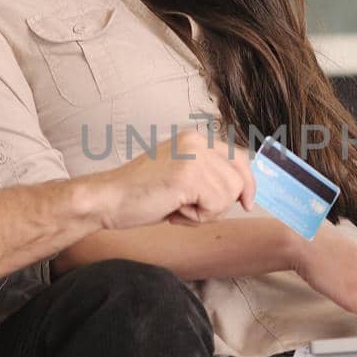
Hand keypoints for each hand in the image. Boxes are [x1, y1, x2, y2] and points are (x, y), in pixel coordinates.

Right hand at [93, 128, 254, 229]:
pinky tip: (173, 211)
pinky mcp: (188, 175)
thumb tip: (243, 191)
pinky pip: (214, 205)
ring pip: (229, 195)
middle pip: (239, 179)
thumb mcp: (181, 177)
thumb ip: (208, 176)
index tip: (248, 203)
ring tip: (176, 207)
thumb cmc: (140, 194)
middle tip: (188, 209)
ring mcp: (193, 156)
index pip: (239, 158)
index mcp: (195, 139)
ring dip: (205, 212)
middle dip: (219, 204)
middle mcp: (197, 141)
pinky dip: (196, 218)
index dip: (248, 184)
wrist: (107, 199)